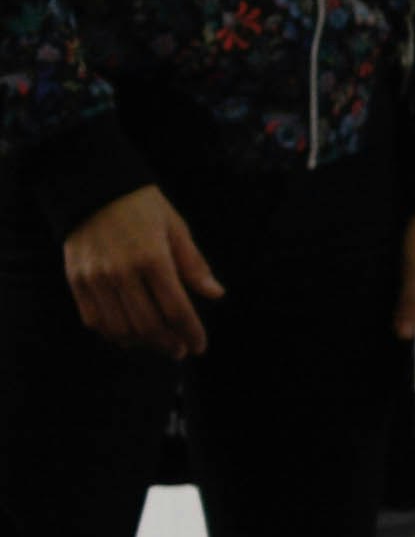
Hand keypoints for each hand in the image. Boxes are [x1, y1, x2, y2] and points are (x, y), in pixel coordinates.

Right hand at [63, 185, 223, 357]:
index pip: (176, 309)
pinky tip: (128, 335)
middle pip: (148, 325)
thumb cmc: (141, 206)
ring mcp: (95, 277)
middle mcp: (121, 271)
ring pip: (120, 327)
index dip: (191, 333)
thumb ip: (194, 264)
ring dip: (142, 343)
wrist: (90, 186)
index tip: (200, 346)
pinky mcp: (76, 279)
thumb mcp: (176, 228)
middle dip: (168, 343)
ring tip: (157, 343)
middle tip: (180, 350)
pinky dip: (112, 333)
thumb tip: (216, 294)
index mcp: (152, 258)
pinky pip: (93, 318)